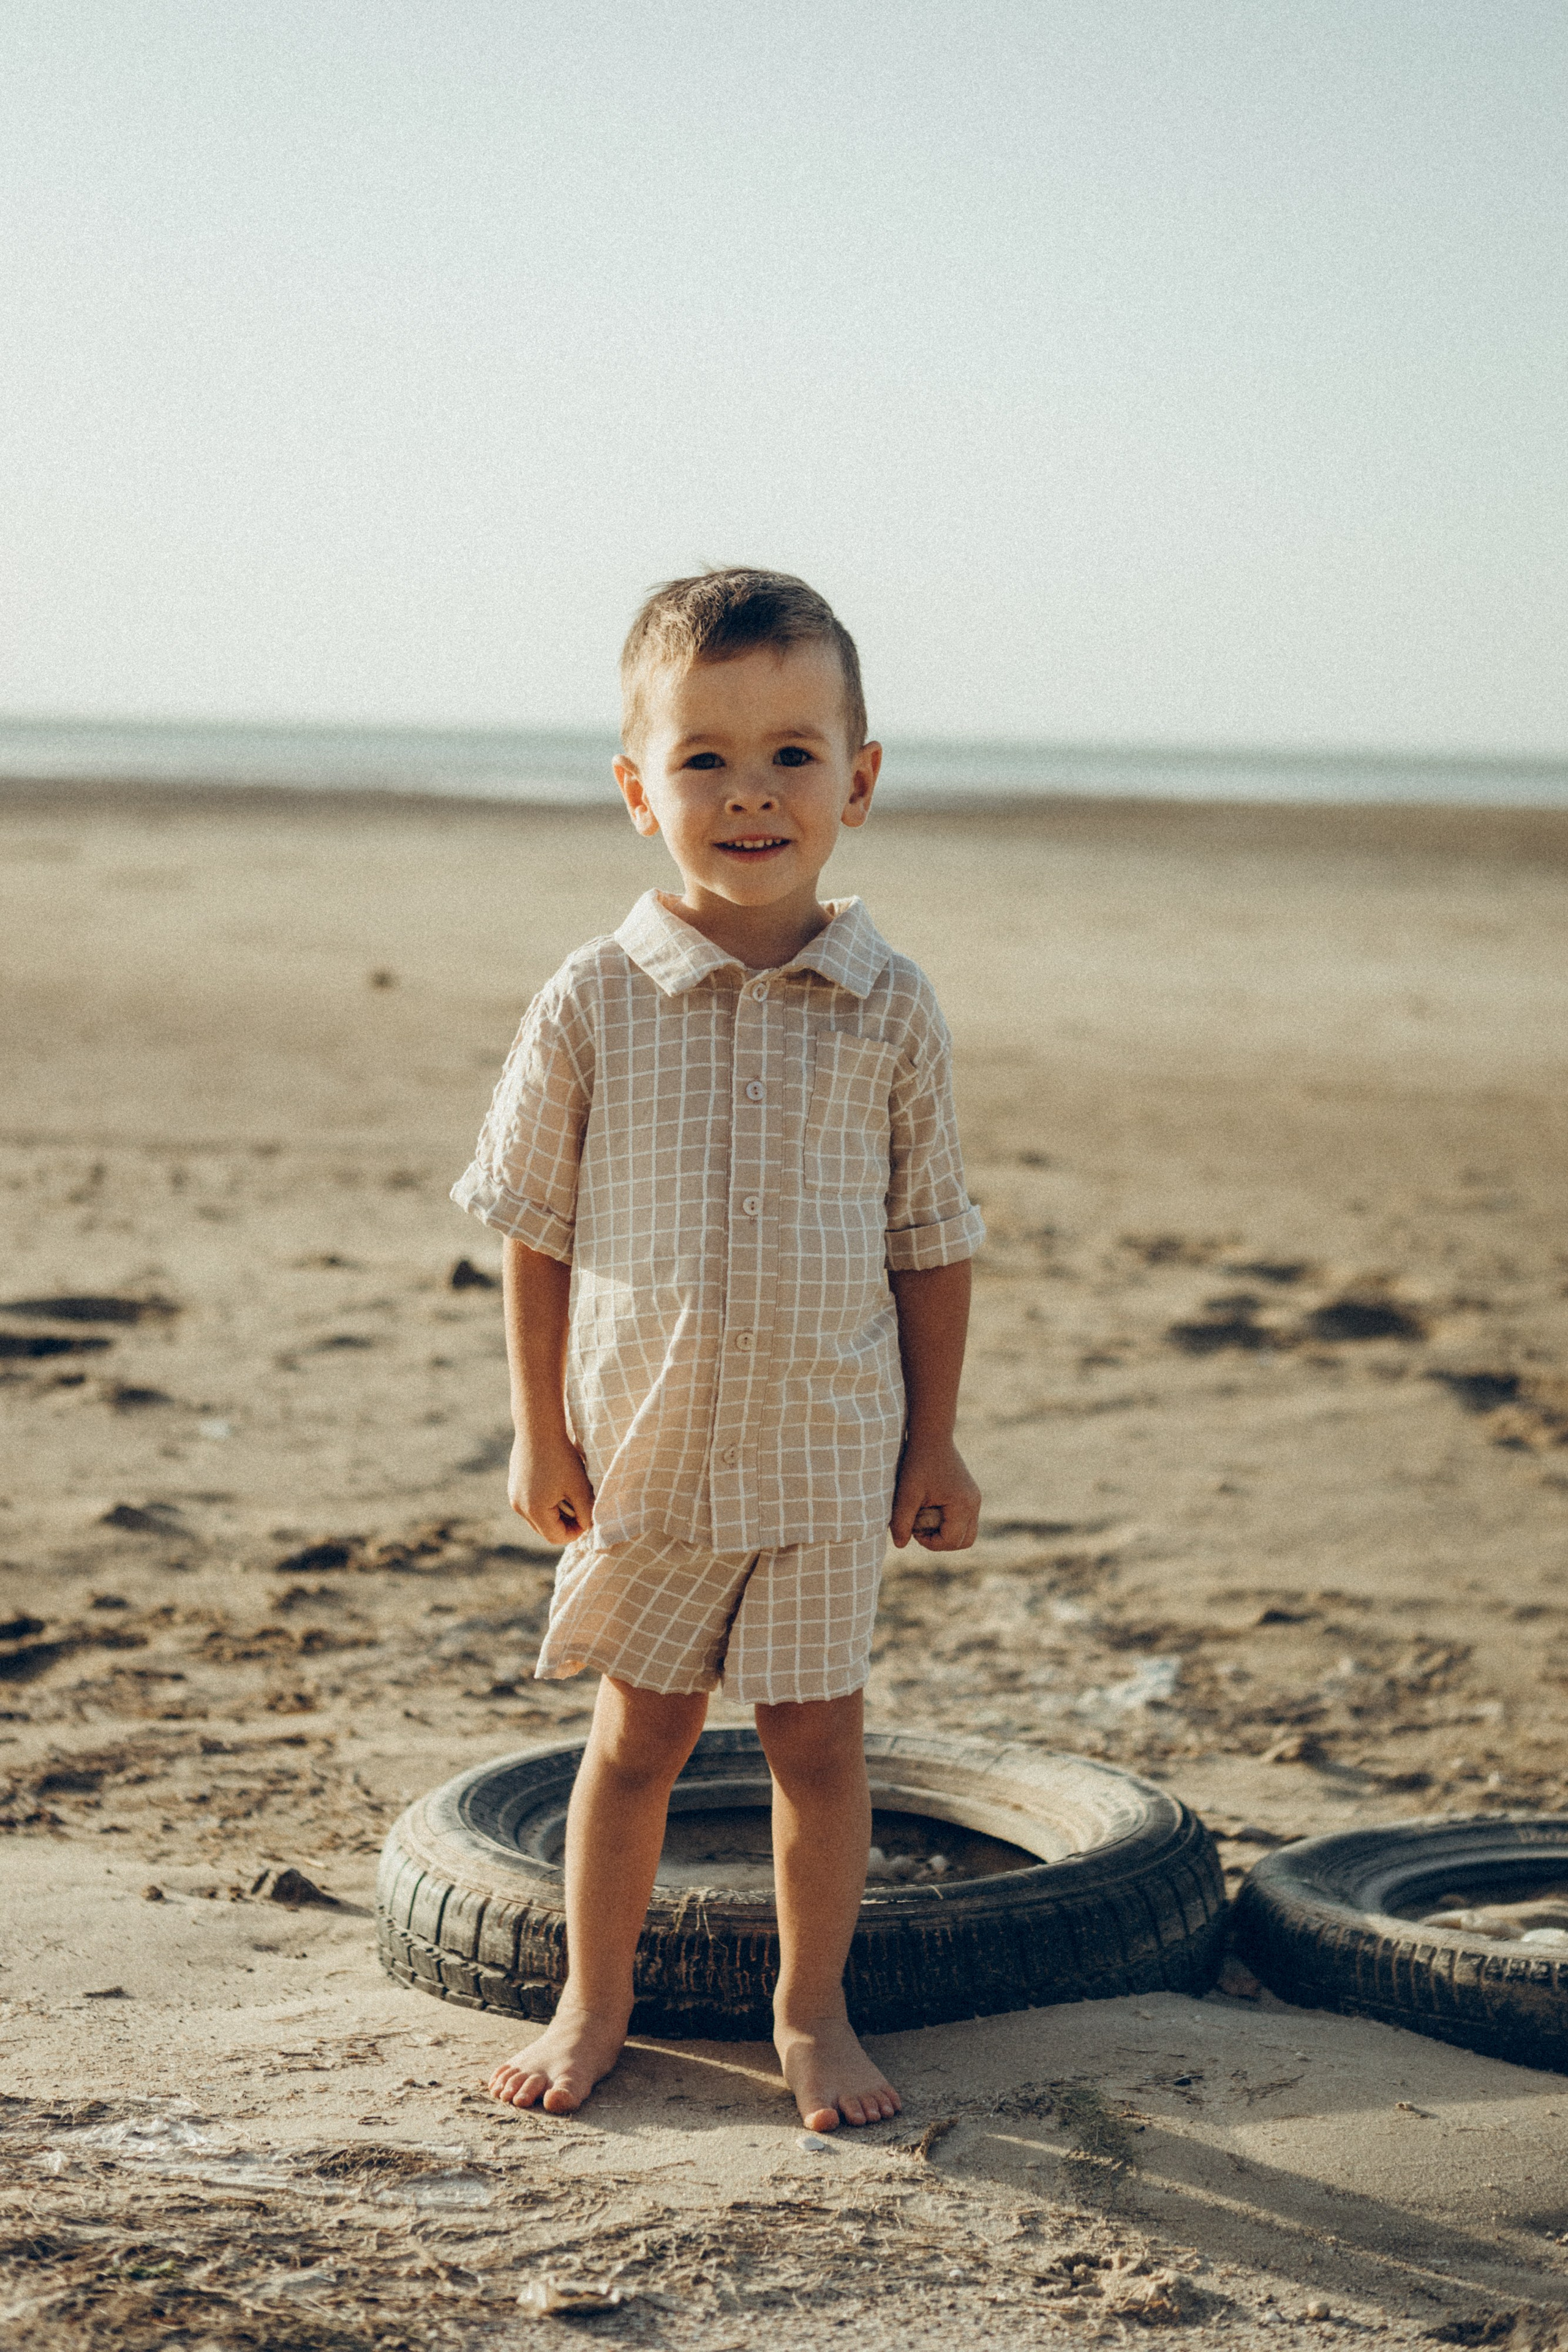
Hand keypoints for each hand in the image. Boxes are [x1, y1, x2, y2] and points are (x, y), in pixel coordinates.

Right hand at [509, 1425, 594, 1546]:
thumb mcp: (579, 1487)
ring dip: (554, 1513)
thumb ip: (586, 1511)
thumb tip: (587, 1526)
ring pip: (537, 1517)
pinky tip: (556, 1484)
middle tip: (580, 1508)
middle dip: (564, 1524)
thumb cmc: (562, 1457)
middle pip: (544, 1530)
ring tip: (568, 1494)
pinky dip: (544, 1502)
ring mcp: (513, 1496)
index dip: (574, 1533)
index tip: (587, 1519)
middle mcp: (519, 1507)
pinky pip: (530, 1504)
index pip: (555, 1537)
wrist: (538, 1428)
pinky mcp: (512, 1485)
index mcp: (534, 1510)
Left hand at [889, 1437, 980, 1551]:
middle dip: (941, 1541)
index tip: (914, 1529)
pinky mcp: (971, 1494)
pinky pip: (964, 1519)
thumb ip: (902, 1521)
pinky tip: (930, 1506)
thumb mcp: (906, 1493)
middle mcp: (974, 1503)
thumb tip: (901, 1545)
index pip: (952, 1541)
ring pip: (967, 1532)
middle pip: (965, 1541)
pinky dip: (949, 1521)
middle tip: (921, 1527)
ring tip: (925, 1517)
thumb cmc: (918, 1462)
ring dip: (946, 1532)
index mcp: (963, 1504)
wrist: (932, 1435)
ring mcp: (975, 1498)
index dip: (931, 1543)